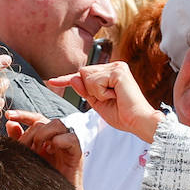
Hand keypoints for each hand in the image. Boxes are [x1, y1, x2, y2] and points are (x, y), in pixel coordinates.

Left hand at [6, 110, 88, 189]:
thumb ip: (19, 141)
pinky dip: (60, 141)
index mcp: (46, 138)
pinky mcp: (77, 153)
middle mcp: (57, 138)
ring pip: (58, 124)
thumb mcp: (27, 158)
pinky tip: (51, 151)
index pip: (35, 119)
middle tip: (27, 148)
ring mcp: (68, 144)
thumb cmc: (43, 180)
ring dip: (45, 134)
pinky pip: (71, 138)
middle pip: (44, 121)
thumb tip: (10, 123)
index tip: (8, 115)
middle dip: (31, 132)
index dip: (22, 115)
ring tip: (39, 149)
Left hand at [46, 62, 162, 142]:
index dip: (67, 79)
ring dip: (96, 92)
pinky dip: (101, 93)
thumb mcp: (97, 103)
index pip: (84, 74)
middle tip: (108, 99)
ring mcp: (117, 67)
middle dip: (89, 90)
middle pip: (83, 73)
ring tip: (114, 98)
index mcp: (110, 73)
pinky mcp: (118, 71)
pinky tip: (115, 96)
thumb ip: (85, 91)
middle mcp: (114, 66)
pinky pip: (95, 81)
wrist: (138, 122)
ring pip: (86, 76)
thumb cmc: (122, 115)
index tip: (51, 81)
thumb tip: (74, 77)